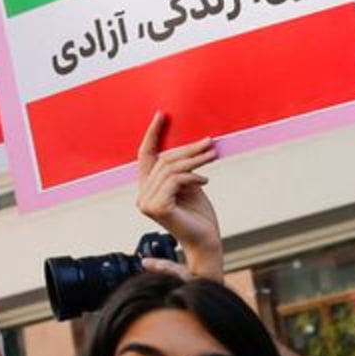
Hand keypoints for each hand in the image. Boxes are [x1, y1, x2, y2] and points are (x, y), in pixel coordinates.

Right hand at [136, 111, 221, 278]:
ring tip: (212, 158)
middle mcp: (142, 195)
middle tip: (209, 142)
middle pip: (163, 160)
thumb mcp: (190, 185)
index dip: (152, 134)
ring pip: (170, 169)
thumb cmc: (200, 216)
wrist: (206, 241)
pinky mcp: (157, 207)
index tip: (162, 115)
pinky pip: (175, 180)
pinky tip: (205, 181)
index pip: (145, 156)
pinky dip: (192, 177)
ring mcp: (146, 203)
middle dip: (188, 149)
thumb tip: (189, 147)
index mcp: (147, 189)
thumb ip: (181, 170)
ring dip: (195, 161)